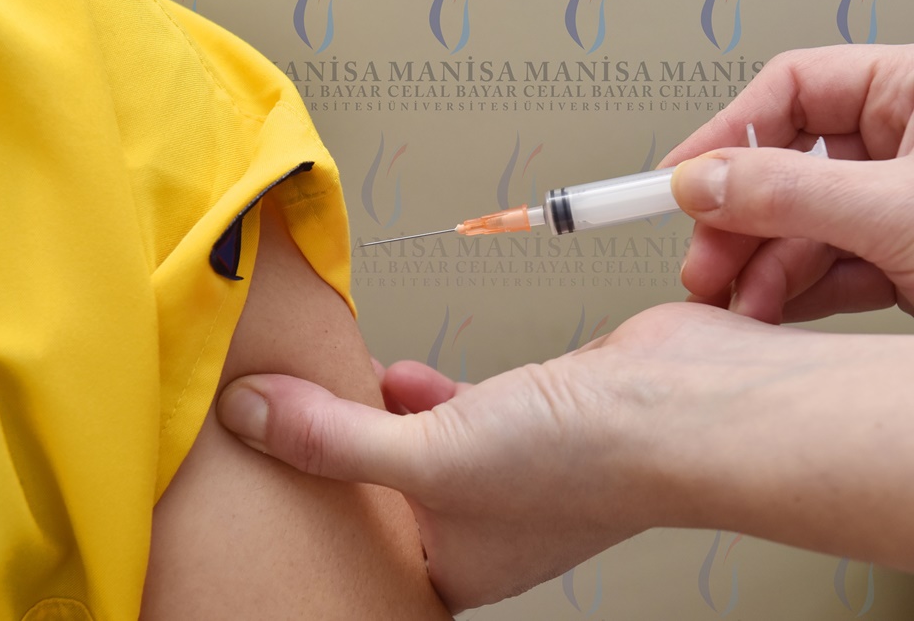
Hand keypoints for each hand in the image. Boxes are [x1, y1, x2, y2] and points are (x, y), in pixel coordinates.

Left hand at [216, 303, 913, 610]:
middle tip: (278, 426)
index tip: (265, 485)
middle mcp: (479, 527)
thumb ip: (334, 438)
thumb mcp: (432, 455)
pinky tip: (390, 372)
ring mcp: (502, 469)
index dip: (311, 522)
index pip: (361, 554)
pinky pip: (449, 408)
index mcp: (455, 568)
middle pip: (380, 496)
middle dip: (332, 459)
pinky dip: (415, 391)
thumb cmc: (589, 461)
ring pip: (412, 447)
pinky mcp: (522, 416)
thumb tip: (251, 415)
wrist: (687, 403)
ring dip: (371, 417)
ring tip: (320, 392)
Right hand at [661, 44, 913, 323]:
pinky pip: (831, 271)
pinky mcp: (902, 259)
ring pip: (801, 230)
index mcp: (910, 94)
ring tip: (738, 305)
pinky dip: (796, 295)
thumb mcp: (896, 208)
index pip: (793, 89)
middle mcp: (902, 146)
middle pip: (784, 171)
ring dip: (760, 274)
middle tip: (703, 264)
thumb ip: (793, 194)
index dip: (725, 134)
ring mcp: (898, 206)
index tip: (676, 180)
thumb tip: (702, 183)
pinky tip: (771, 313)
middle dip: (737, 228)